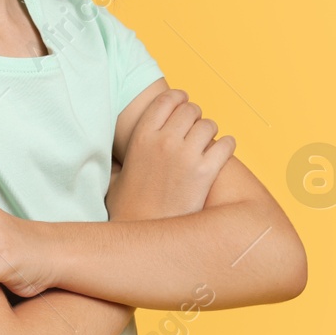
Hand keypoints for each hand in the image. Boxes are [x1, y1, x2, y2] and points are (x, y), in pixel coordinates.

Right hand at [106, 88, 234, 220]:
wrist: (146, 235)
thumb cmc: (129, 210)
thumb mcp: (116, 178)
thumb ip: (120, 161)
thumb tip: (109, 156)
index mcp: (142, 137)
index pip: (166, 100)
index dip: (178, 98)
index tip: (184, 102)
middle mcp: (164, 141)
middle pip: (190, 110)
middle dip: (196, 116)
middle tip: (197, 126)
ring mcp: (186, 156)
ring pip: (209, 125)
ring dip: (211, 132)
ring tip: (208, 142)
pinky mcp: (205, 173)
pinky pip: (225, 144)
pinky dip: (227, 146)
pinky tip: (222, 153)